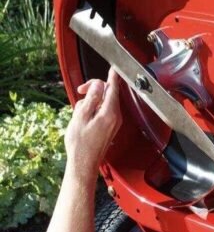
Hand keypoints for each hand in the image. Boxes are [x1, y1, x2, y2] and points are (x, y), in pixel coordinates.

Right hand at [65, 68, 121, 182]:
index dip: (112, 76)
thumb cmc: (80, 143)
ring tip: (79, 112)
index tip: (113, 67)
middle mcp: (116, 116)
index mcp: (110, 113)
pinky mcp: (111, 126)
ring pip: (104, 102)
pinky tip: (83, 118)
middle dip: (94, 90)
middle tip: (80, 91)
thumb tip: (98, 84)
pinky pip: (104, 111)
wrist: (84, 164)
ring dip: (92, 101)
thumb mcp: (81, 117)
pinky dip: (94, 109)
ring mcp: (115, 122)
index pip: (113, 88)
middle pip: (108, 93)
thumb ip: (91, 99)